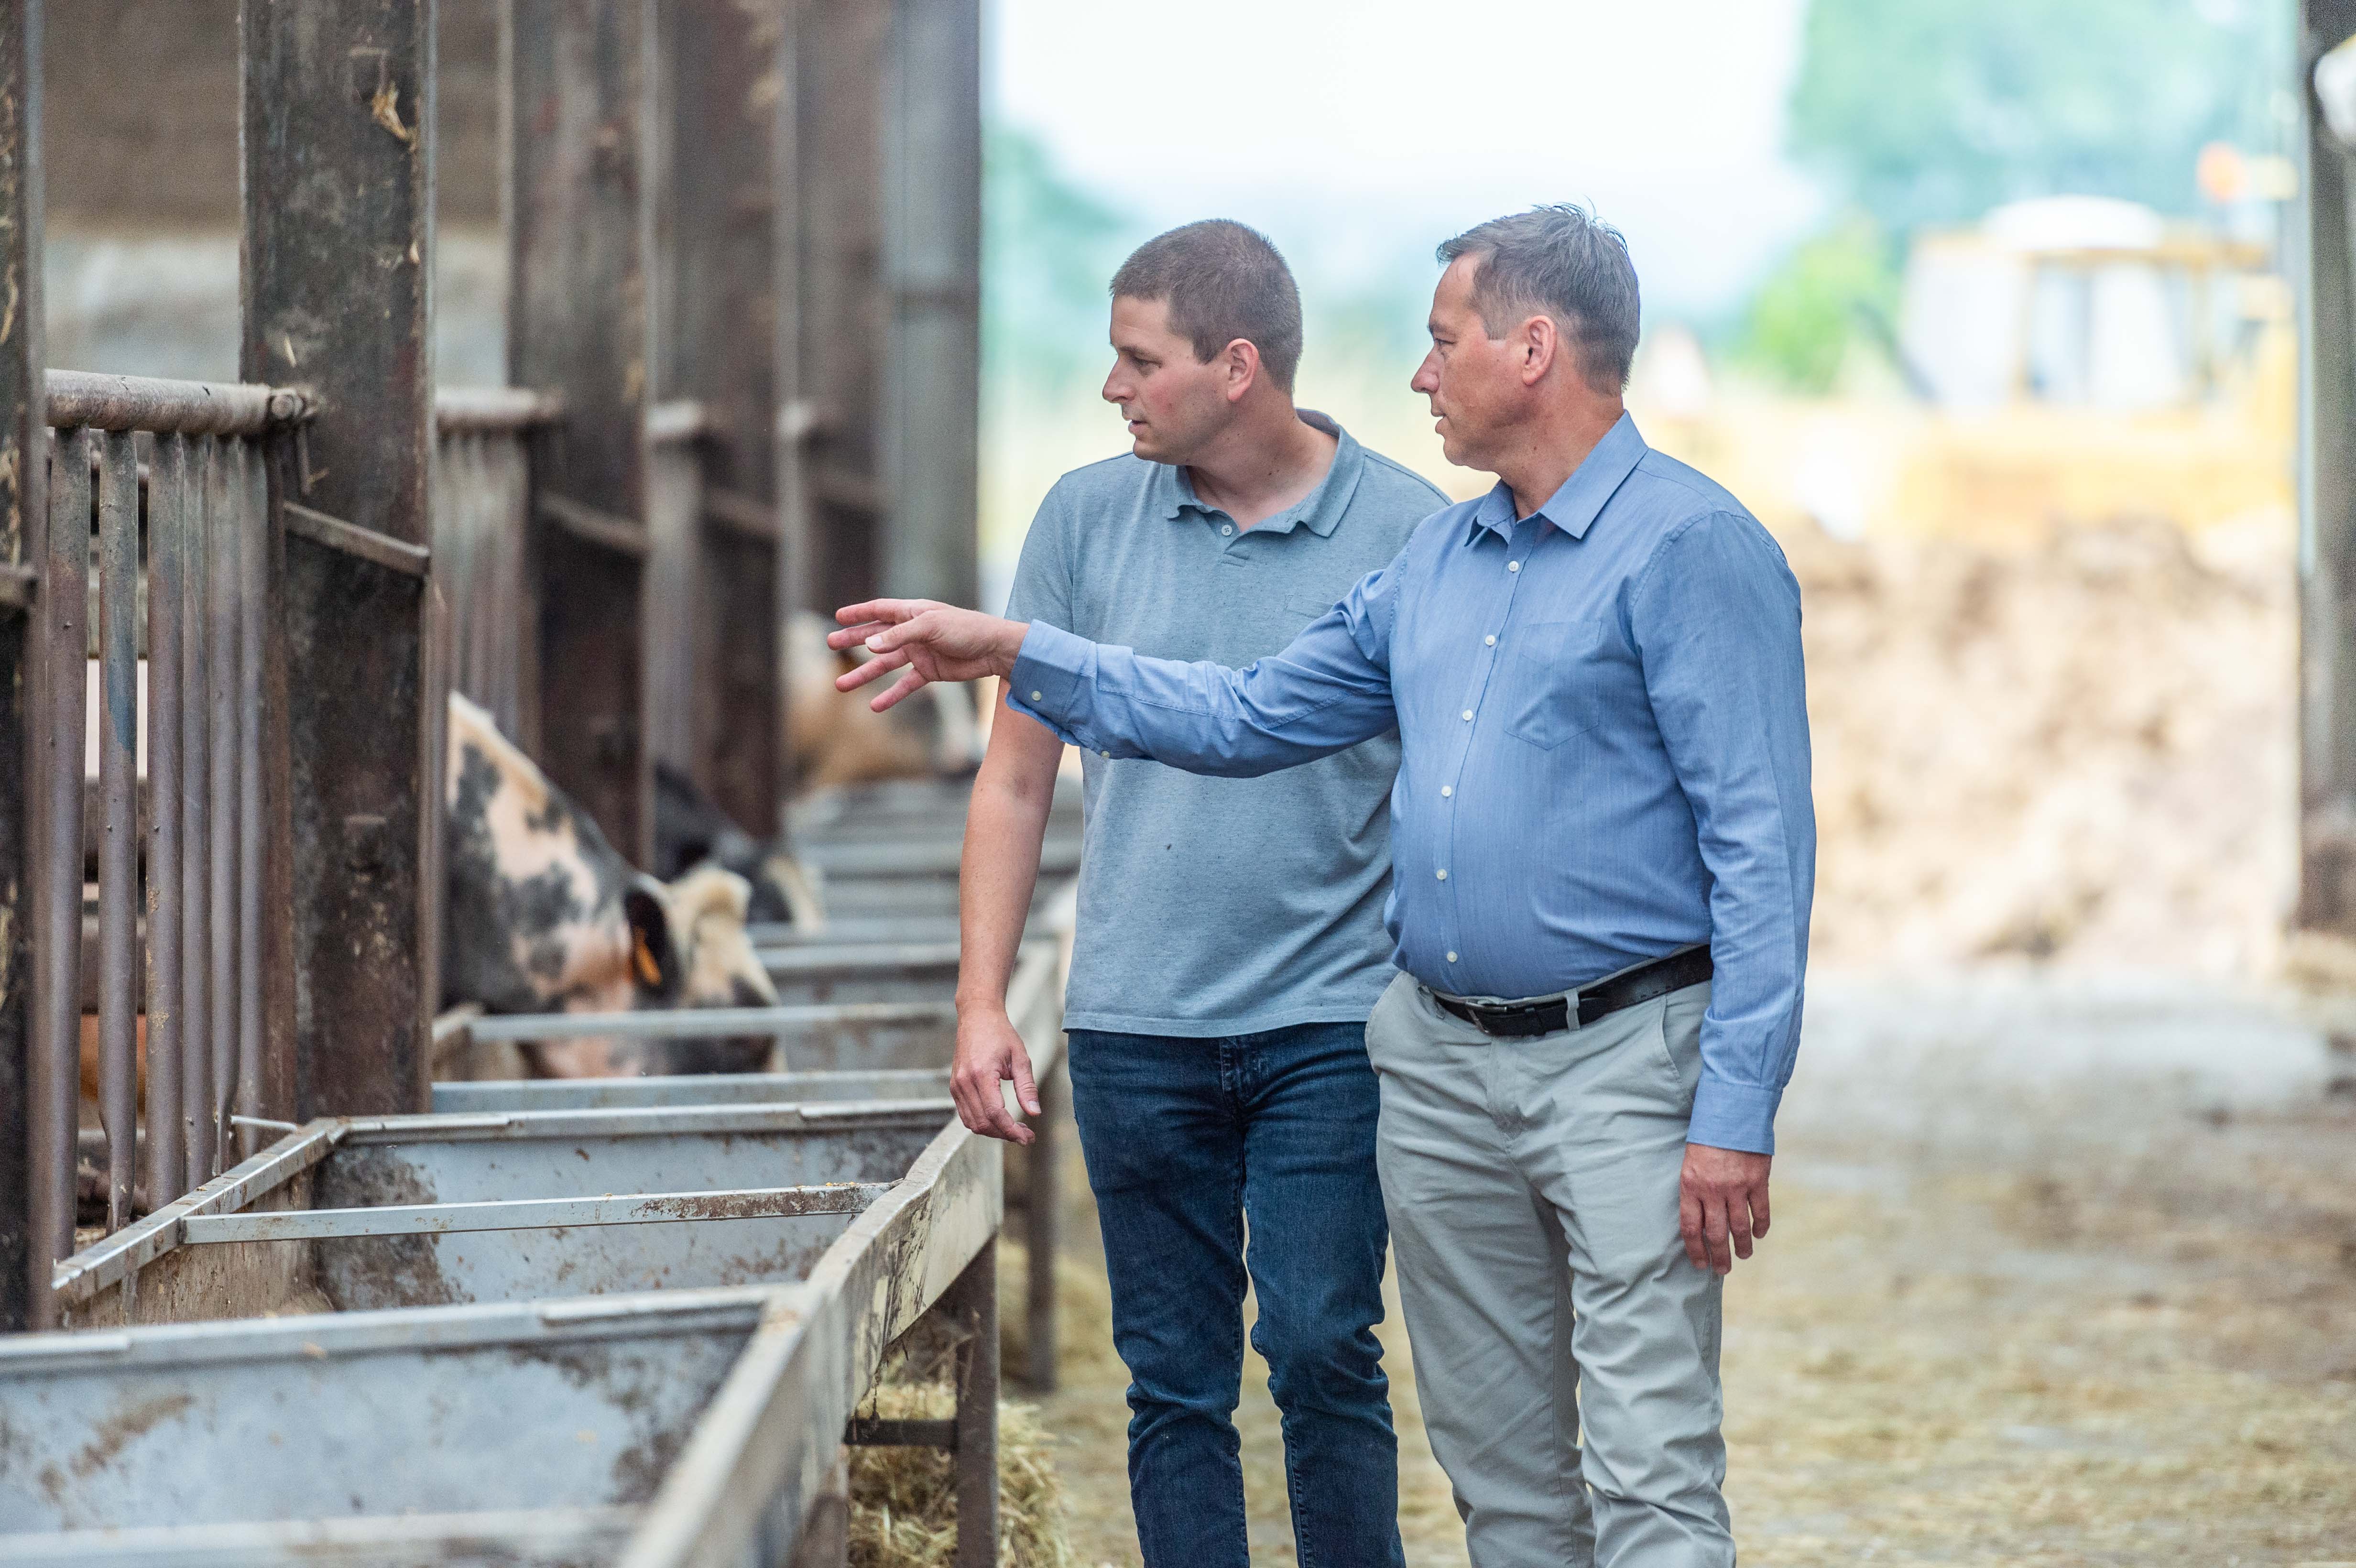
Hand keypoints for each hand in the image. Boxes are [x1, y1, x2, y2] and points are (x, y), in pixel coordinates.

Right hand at [829, 600, 1027, 712]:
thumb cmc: (966, 629)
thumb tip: (870, 645)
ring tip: (841, 685)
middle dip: (853, 640)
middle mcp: (913, 631)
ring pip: (885, 664)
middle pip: (876, 636)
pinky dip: (891, 695)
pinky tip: (875, 705)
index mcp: (912, 612)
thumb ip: (899, 635)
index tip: (838, 616)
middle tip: (831, 644)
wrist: (994, 650)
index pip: (879, 610)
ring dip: (864, 674)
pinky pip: (905, 684)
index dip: (859, 613)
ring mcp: (919, 652)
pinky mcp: (929, 671)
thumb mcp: (930, 627)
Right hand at [950, 1001, 1040, 1144]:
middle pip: (983, 1123)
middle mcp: (964, 1082)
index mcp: (981, 1074)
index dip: (1011, 1130)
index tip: (1027, 1138)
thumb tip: (1035, 1113)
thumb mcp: (1020, 1058)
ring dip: (994, 1132)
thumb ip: (1027, 1087)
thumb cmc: (1001, 1034)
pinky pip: (966, 1115)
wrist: (977, 1017)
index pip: (994, 1113)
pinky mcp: (954, 1087)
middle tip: (1026, 1136)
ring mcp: (956, 1085)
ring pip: (972, 1123)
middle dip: (1005, 1134)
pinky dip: (983, 1123)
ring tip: (1015, 1130)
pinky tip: (1000, 1120)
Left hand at [1679, 1143, 1771, 1274]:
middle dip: (1720, 1256)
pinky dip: (1760, 1226)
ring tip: (1743, 1256)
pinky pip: (1760, 1211)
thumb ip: (1695, 1190)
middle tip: (1723, 1270)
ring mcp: (1736, 1186)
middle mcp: (1713, 1190)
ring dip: (1742, 1246)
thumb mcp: (1690, 1162)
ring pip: (1739, 1227)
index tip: (1701, 1264)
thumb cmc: (1706, 1137)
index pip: (1691, 1228)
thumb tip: (1701, 1221)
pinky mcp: (1757, 1180)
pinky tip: (1759, 1235)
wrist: (1731, 1112)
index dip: (1696, 1250)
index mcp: (1691, 1185)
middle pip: (1716, 1234)